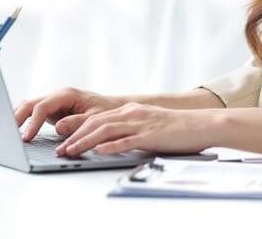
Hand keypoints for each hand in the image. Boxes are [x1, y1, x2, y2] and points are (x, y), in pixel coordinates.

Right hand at [14, 87, 123, 141]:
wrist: (114, 110)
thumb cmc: (107, 113)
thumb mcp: (96, 118)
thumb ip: (78, 123)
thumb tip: (59, 128)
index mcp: (67, 95)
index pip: (42, 107)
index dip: (32, 122)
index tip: (26, 137)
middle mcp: (57, 97)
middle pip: (30, 104)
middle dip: (16, 117)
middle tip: (6, 133)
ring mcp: (53, 103)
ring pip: (29, 107)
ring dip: (17, 118)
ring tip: (6, 134)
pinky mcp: (52, 111)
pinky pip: (33, 114)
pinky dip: (24, 122)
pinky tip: (17, 133)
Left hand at [55, 102, 220, 156]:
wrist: (201, 124)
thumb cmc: (176, 128)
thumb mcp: (148, 123)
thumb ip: (130, 129)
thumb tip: (109, 141)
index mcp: (130, 110)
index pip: (97, 117)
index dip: (77, 127)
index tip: (62, 138)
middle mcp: (132, 113)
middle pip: (96, 122)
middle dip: (74, 135)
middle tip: (60, 148)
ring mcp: (141, 123)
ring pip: (106, 131)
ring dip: (85, 142)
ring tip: (71, 151)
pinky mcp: (151, 135)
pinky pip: (127, 141)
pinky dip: (111, 146)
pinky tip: (99, 151)